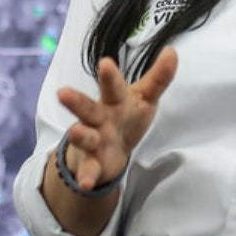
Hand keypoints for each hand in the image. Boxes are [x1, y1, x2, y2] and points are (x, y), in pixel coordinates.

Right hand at [57, 46, 176, 191]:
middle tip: (62, 93)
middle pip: (87, 108)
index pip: (112, 86)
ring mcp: (93, 140)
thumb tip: (173, 51)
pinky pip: (89, 170)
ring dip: (79, 135)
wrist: (111, 150)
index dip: (109, 75)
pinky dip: (86, 176)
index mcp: (114, 100)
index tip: (105, 62)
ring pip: (84, 136)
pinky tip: (86, 183)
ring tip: (75, 131)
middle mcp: (99, 118)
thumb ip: (158, 77)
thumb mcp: (145, 97)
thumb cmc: (127, 116)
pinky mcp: (93, 163)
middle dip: (76, 101)